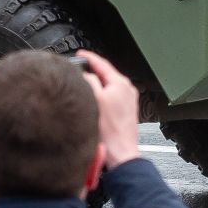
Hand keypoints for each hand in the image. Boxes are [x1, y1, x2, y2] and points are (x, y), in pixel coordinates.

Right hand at [75, 50, 141, 170]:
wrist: (121, 153)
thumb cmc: (110, 132)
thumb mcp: (94, 100)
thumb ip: (89, 82)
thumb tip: (84, 74)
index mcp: (121, 84)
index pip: (103, 64)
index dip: (89, 57)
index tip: (81, 53)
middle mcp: (128, 90)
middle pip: (107, 74)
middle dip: (93, 70)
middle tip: (79, 67)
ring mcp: (128, 102)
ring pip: (109, 85)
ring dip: (97, 83)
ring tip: (84, 82)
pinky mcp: (126, 112)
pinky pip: (112, 96)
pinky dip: (102, 94)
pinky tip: (94, 100)